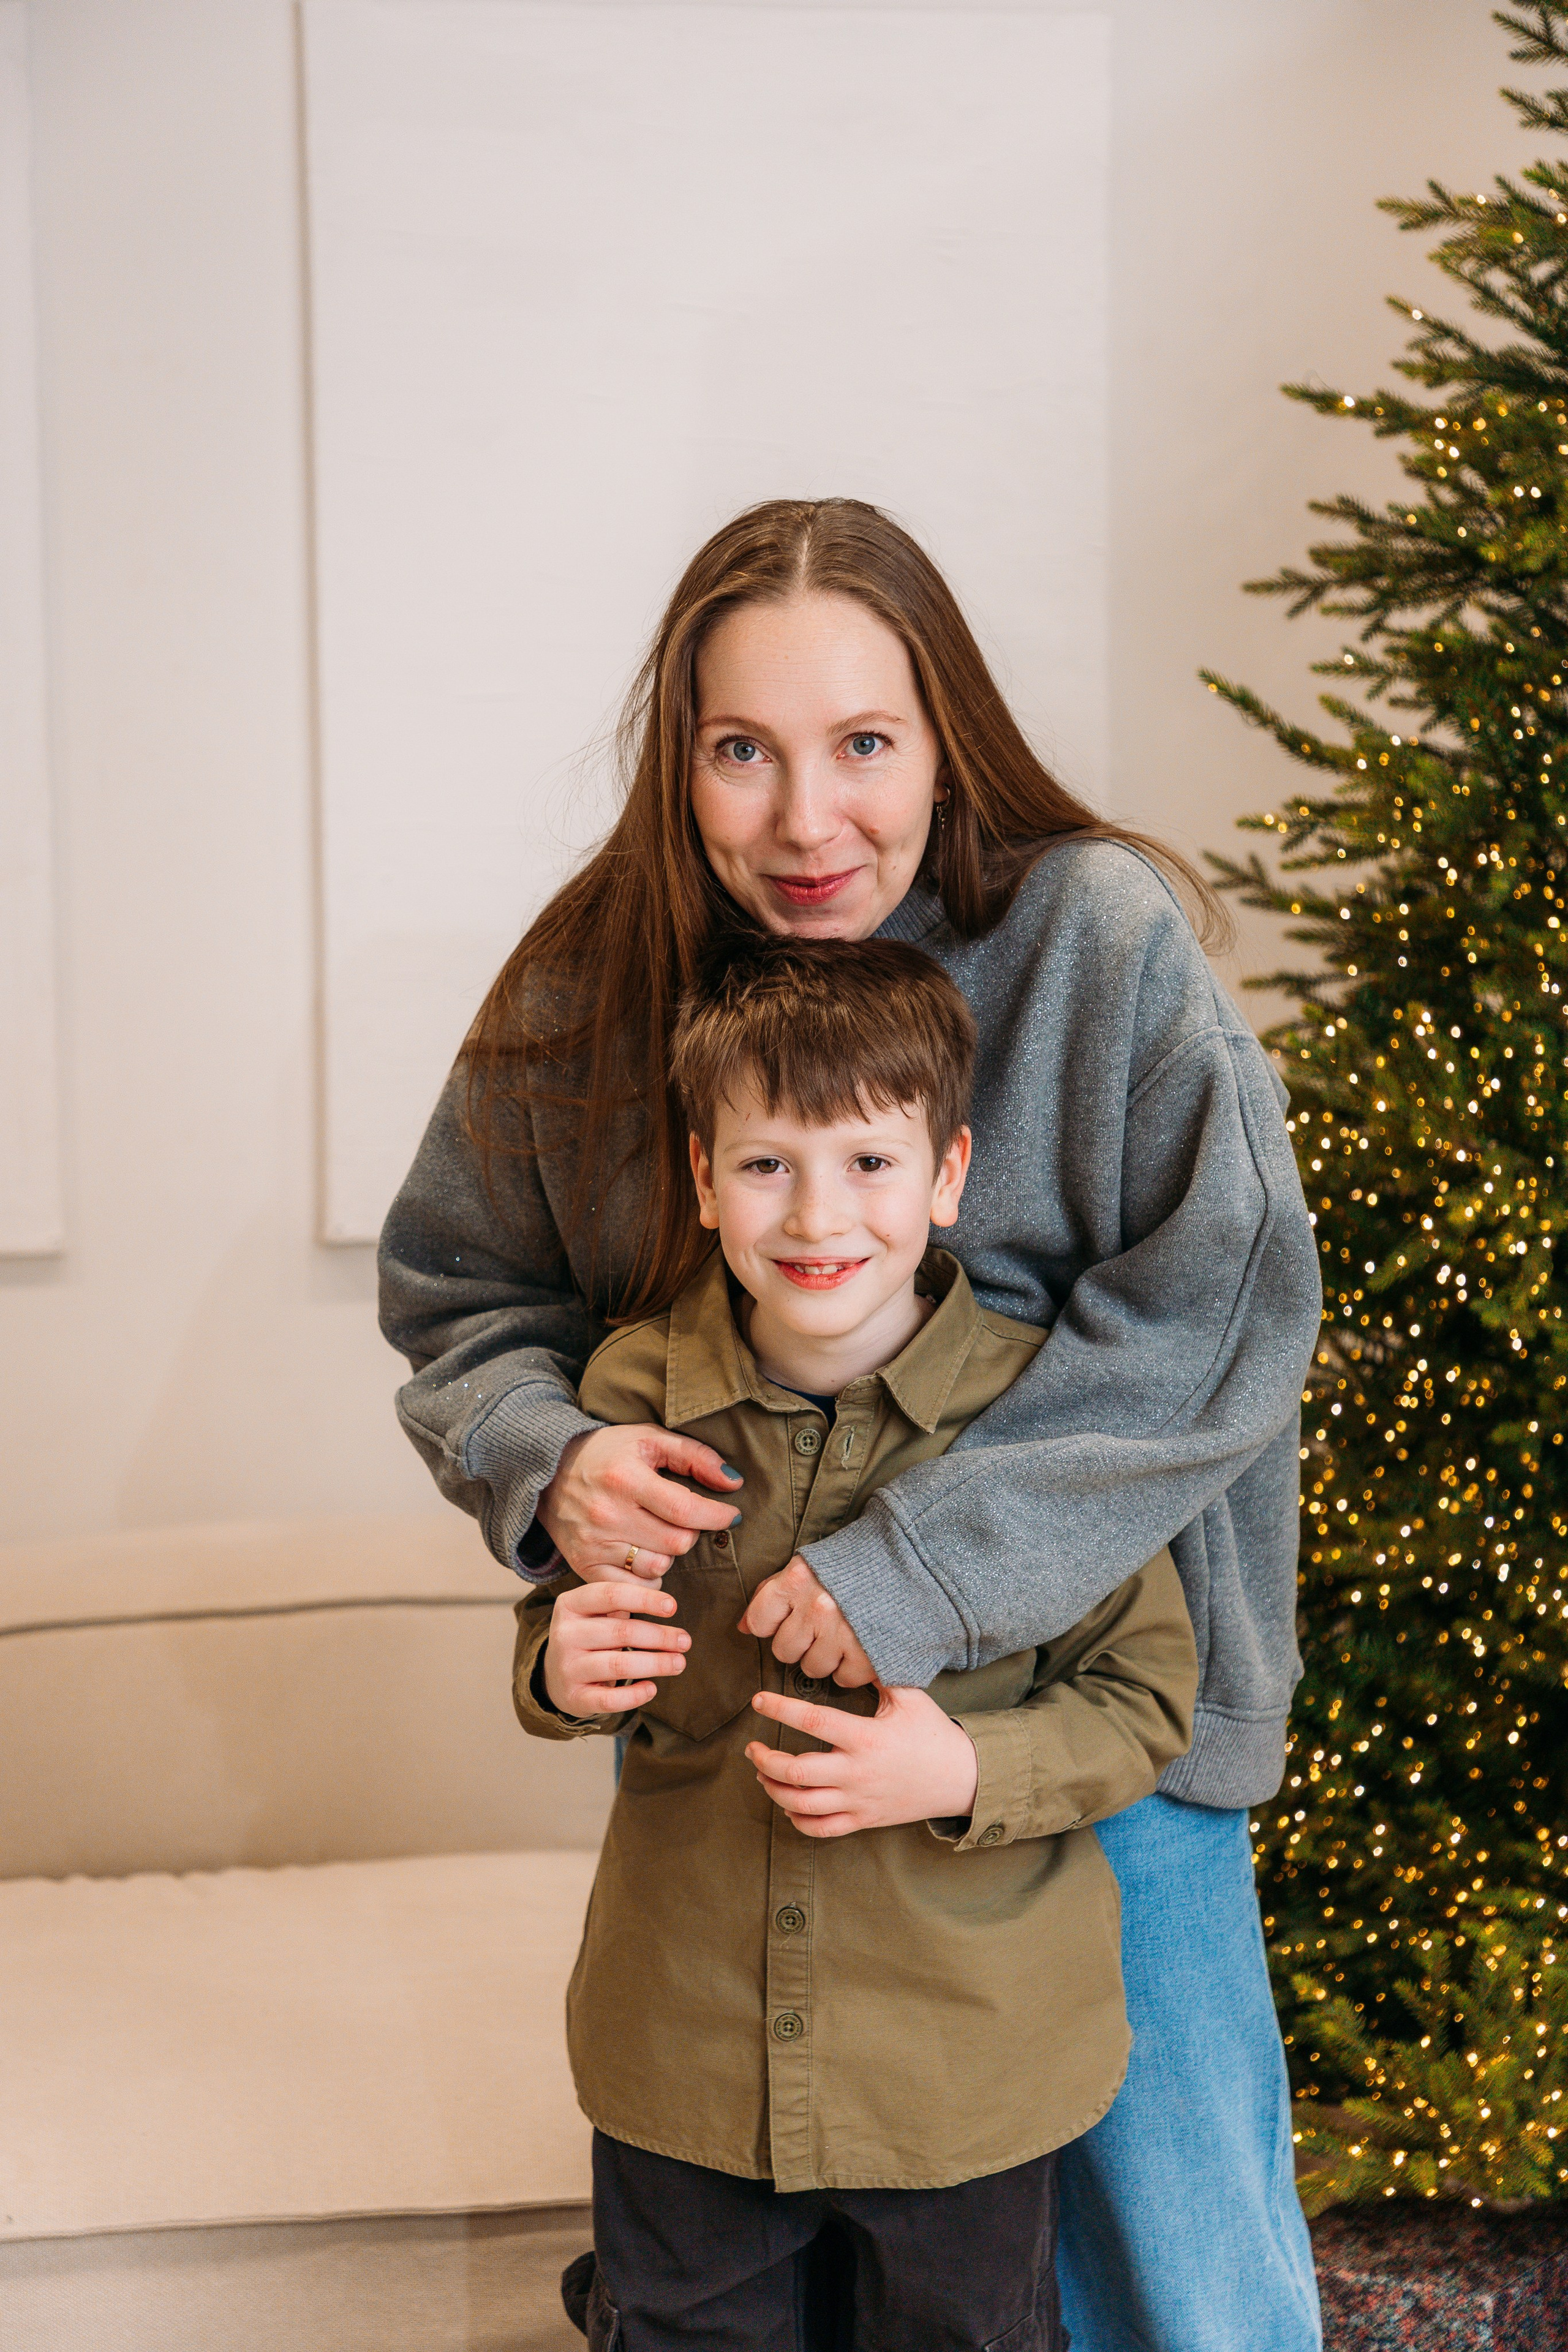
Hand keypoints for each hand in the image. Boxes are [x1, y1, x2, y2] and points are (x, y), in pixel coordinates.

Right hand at [537, 1424, 742, 1581]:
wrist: (547, 1472)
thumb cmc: (607, 1453)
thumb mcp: (649, 1438)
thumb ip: (695, 1457)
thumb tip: (734, 1483)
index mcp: (625, 1478)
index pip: (685, 1509)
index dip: (717, 1515)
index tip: (732, 1515)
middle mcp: (606, 1514)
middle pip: (676, 1543)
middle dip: (691, 1532)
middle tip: (684, 1519)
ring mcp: (594, 1543)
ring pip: (659, 1567)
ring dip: (669, 1554)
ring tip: (658, 1533)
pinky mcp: (584, 1565)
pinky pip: (635, 1586)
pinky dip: (648, 1574)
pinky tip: (643, 1553)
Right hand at [542, 1581, 690, 1717]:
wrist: (555, 1675)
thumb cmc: (589, 1636)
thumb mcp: (596, 1613)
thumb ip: (623, 1603)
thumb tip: (668, 1606)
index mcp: (570, 1605)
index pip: (611, 1595)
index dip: (645, 1599)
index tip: (673, 1607)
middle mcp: (564, 1634)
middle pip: (621, 1632)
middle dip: (659, 1637)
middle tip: (685, 1641)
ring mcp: (567, 1667)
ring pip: (618, 1665)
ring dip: (655, 1664)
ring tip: (679, 1663)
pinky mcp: (574, 1697)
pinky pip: (609, 1699)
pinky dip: (635, 1695)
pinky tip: (652, 1689)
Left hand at [739, 1556, 876, 1686]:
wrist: (912, 1562)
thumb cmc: (854, 1564)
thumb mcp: (809, 1565)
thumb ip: (773, 1592)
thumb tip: (743, 1627)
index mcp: (797, 1580)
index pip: (759, 1621)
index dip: (771, 1625)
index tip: (788, 1619)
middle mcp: (817, 1607)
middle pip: (784, 1651)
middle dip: (799, 1643)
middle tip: (821, 1627)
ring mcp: (843, 1632)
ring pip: (811, 1668)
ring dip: (825, 1657)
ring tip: (843, 1635)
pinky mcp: (869, 1654)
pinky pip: (843, 1679)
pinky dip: (851, 1669)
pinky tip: (861, 1647)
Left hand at [745, 1685, 978, 1837]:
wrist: (961, 1779)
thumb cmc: (933, 1734)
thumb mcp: (910, 1697)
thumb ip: (879, 1673)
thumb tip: (855, 1643)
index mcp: (866, 1738)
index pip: (812, 1722)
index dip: (780, 1709)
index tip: (758, 1700)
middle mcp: (857, 1773)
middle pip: (796, 1772)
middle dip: (765, 1760)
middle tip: (752, 1748)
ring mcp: (859, 1801)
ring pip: (802, 1804)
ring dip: (774, 1789)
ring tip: (763, 1773)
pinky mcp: (863, 1820)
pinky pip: (822, 1829)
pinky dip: (798, 1820)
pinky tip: (789, 1805)